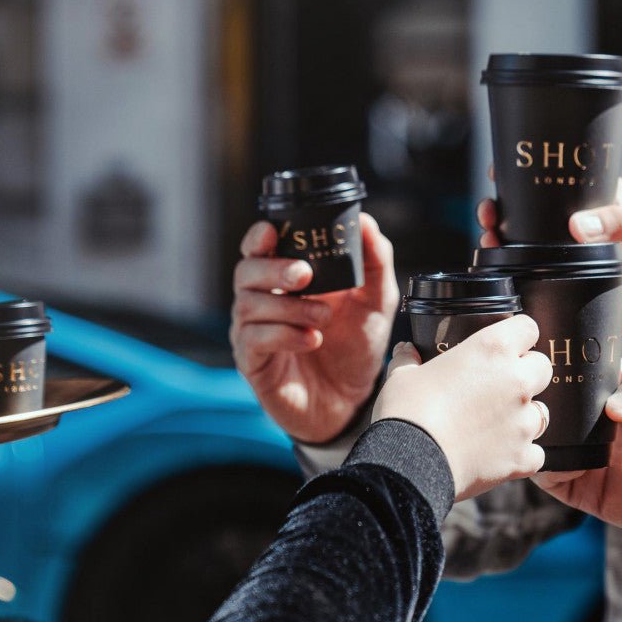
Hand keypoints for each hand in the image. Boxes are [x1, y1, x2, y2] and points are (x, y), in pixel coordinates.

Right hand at [231, 213, 399, 442]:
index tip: (274, 232)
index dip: (259, 236)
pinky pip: (254, 339)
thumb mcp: (376, 301)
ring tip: (323, 318)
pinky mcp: (252, 362)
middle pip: (245, 271)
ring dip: (289, 307)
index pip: (258, 247)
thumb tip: (366, 221)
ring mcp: (252, 332)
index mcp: (285, 279)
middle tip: (305, 276)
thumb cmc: (356, 346)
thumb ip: (374, 261)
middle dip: (274, 269)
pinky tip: (311, 340)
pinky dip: (284, 335)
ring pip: (249, 305)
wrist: (352, 400)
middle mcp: (262, 300)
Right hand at [372, 315, 552, 500]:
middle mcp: (516, 381)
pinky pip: (535, 453)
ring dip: (525, 414)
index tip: (508, 344)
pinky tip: (498, 454)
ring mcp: (523, 422)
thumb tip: (405, 349)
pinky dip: (521, 453)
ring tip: (497, 422)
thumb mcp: (401, 375)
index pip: (528, 327)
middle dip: (528, 373)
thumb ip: (408, 358)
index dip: (519, 335)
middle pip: (543, 367)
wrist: (410, 463)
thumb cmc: (407, 411)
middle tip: (501, 384)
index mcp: (491, 349)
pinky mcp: (522, 457)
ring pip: (542, 412)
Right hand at [478, 172, 621, 371]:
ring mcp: (581, 262)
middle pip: (538, 218)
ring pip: (535, 250)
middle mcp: (589, 231)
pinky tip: (503, 272)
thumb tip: (576, 225)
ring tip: (489, 239)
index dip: (531, 181)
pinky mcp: (580, 292)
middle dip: (508, 212)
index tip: (502, 175)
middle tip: (490, 213)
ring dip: (508, 243)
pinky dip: (522, 277)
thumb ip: (621, 222)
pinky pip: (546, 283)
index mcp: (608, 205)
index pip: (563, 186)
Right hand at [533, 353, 621, 543]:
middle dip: (533, 398)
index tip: (543, 364)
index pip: (566, 370)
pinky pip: (548, 476)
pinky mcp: (583, 488)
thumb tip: (613, 407)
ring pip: (538, 438)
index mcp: (607, 387)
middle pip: (544, 404)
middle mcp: (589, 419)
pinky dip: (543, 466)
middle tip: (536, 397)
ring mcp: (583, 452)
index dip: (551, 366)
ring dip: (532, 432)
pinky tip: (563, 459)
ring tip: (545, 426)